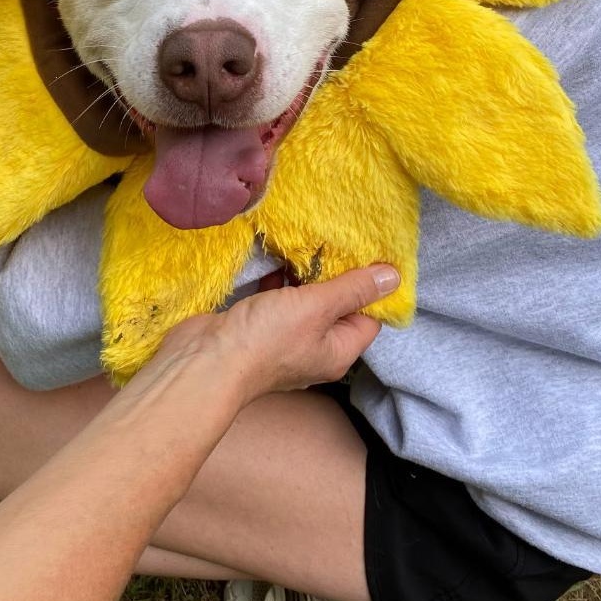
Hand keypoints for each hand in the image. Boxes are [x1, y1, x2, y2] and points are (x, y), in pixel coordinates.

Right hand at [146, 264, 399, 406]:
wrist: (205, 359)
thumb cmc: (266, 338)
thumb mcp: (316, 307)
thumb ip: (352, 289)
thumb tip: (394, 277)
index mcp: (337, 352)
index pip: (367, 317)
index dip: (368, 287)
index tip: (365, 253)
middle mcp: (314, 349)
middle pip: (335, 307)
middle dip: (333, 275)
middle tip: (333, 241)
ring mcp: (284, 339)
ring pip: (304, 302)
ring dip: (303, 275)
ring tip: (303, 244)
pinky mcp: (258, 327)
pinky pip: (277, 300)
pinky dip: (278, 281)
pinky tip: (274, 259)